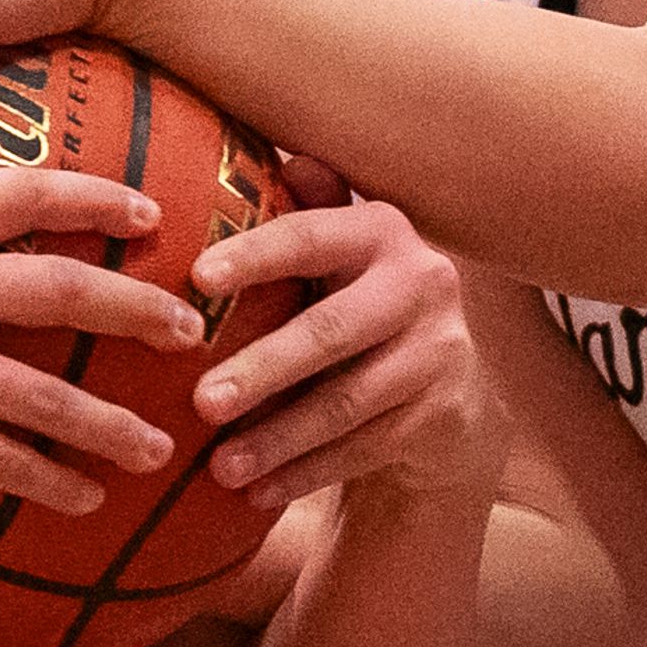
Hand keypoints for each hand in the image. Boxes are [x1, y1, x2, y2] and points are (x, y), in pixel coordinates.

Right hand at [0, 113, 201, 513]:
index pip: (23, 195)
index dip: (97, 199)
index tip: (151, 211)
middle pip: (65, 288)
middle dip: (141, 306)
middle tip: (192, 326)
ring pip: (50, 393)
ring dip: (114, 422)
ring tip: (163, 445)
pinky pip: (6, 461)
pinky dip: (53, 482)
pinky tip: (88, 499)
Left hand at [186, 158, 499, 511]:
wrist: (449, 399)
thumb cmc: (357, 314)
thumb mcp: (332, 264)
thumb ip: (302, 213)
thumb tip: (270, 154)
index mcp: (381, 230)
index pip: (311, 236)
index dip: (255, 254)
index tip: (197, 278)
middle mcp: (425, 281)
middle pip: (330, 330)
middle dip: (262, 369)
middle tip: (201, 402)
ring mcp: (443, 350)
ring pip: (348, 401)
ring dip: (279, 438)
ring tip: (219, 468)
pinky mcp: (449, 412)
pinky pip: (365, 448)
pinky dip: (307, 472)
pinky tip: (259, 492)